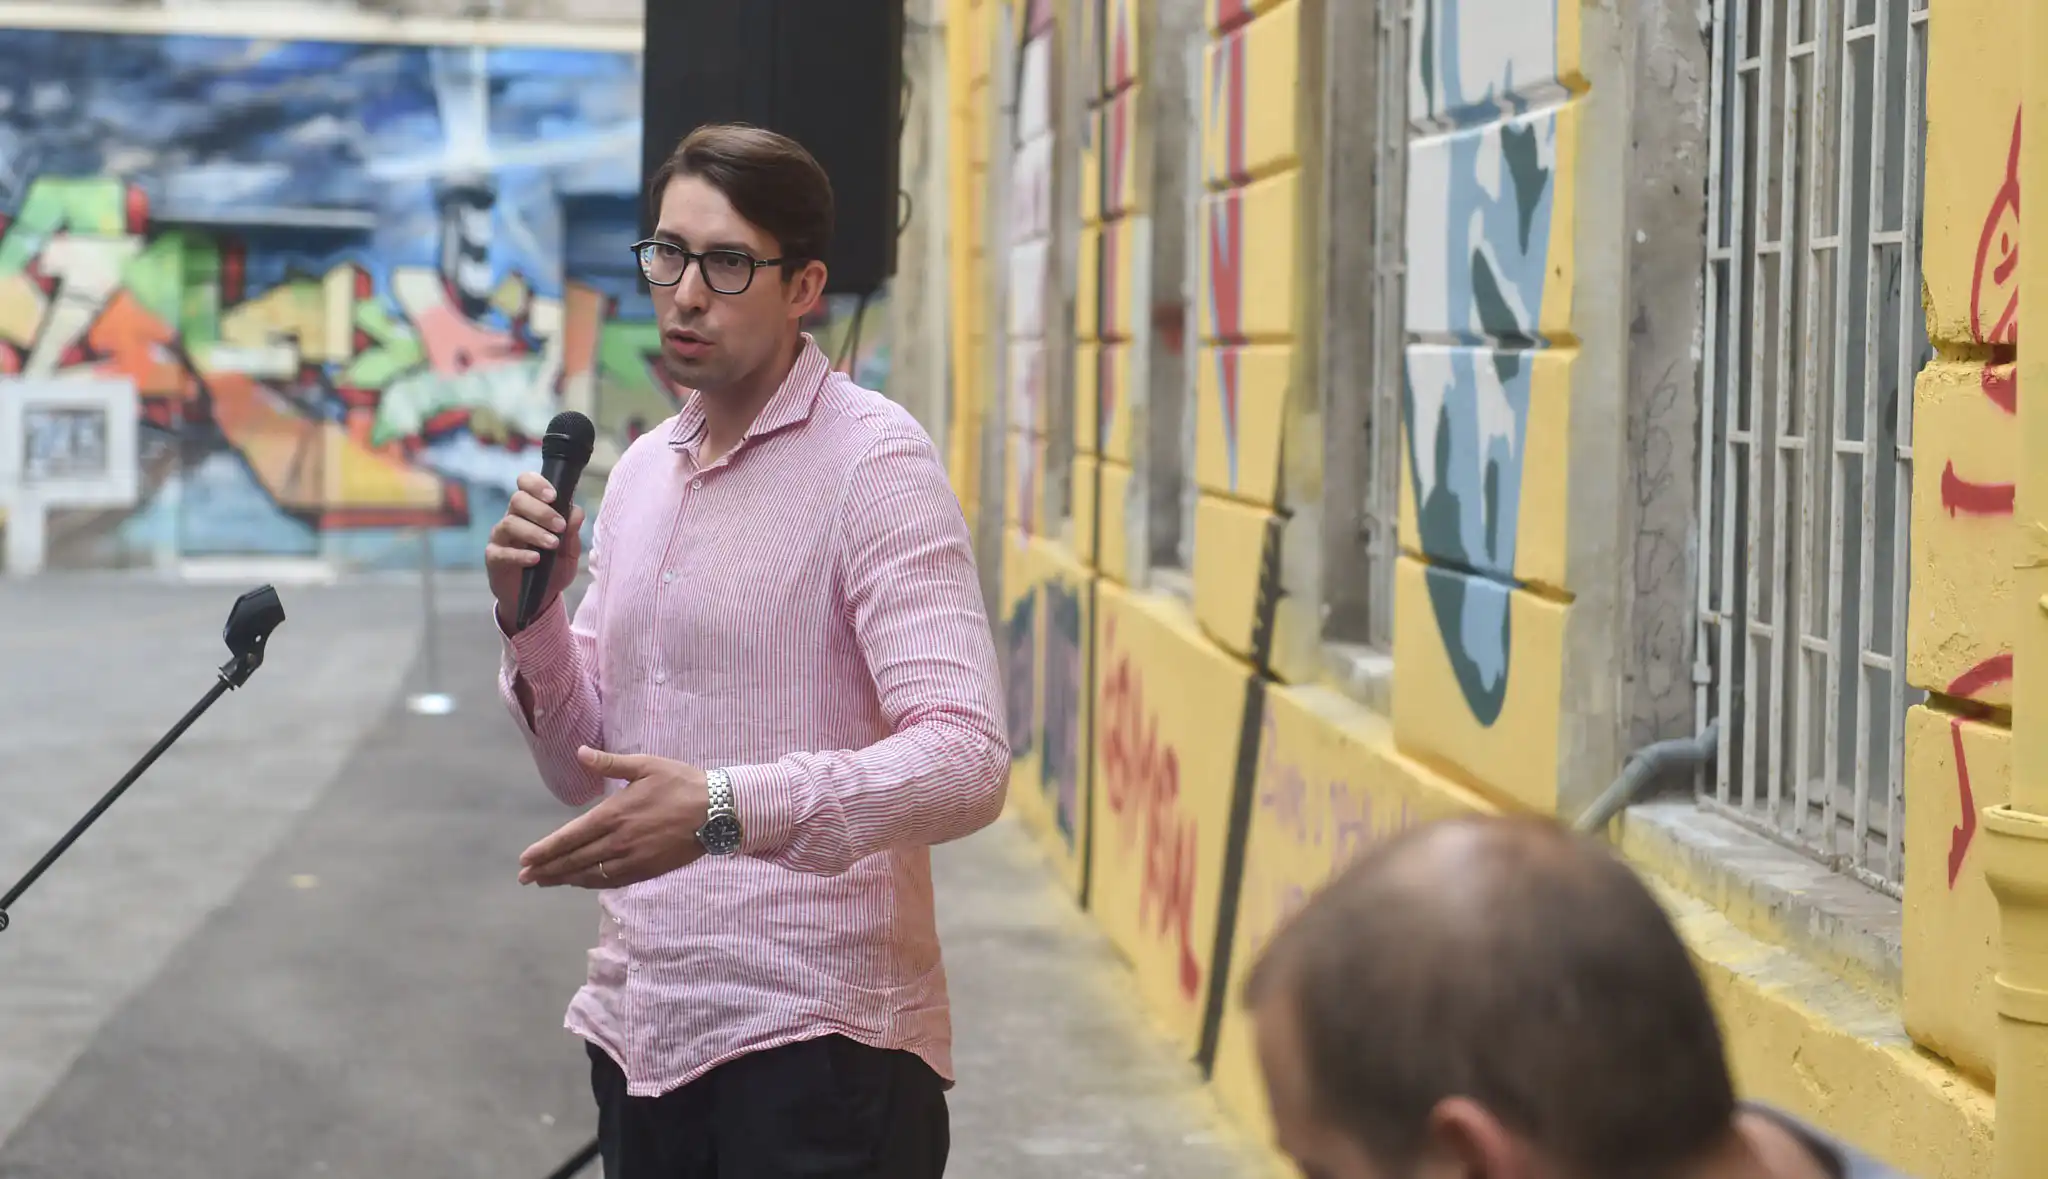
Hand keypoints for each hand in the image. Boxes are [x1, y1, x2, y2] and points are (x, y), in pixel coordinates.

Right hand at [486, 470, 585, 630]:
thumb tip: (576, 511)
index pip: (525, 484)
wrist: (538, 601)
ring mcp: (501, 538)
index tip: (554, 496)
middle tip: (560, 526)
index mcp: (530, 511)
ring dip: (534, 532)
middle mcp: (512, 518)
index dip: (536, 484)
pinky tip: (535, 559)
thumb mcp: (569, 553)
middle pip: (517, 500)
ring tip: (553, 544)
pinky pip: (502, 551)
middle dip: (541, 511)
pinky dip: (520, 554)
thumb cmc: (552, 570)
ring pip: (510, 523)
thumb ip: (573, 532)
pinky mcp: (494, 558)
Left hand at [518, 747, 708, 887]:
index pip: (569, 837)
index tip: (525, 860)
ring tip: (545, 882)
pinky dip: (592, 882)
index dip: (545, 850)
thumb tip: (580, 752)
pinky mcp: (647, 870)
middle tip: (524, 877)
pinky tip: (581, 882)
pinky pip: (612, 881)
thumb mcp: (645, 765)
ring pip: (590, 874)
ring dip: (565, 879)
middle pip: (574, 860)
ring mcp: (632, 859)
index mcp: (614, 814)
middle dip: (546, 869)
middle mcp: (618, 841)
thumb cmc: (681, 783)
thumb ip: (609, 763)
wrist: (717, 812)